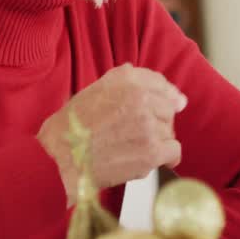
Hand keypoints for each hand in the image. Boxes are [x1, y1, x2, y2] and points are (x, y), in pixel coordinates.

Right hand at [36, 64, 185, 204]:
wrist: (61, 154)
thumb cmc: (74, 125)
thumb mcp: (97, 89)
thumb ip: (132, 85)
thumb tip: (178, 98)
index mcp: (126, 79)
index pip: (160, 84)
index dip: (163, 98)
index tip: (160, 108)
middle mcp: (140, 97)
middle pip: (168, 109)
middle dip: (157, 121)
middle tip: (136, 134)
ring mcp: (148, 125)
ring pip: (169, 131)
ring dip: (157, 140)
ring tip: (133, 147)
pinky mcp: (151, 152)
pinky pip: (173, 151)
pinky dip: (165, 158)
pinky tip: (148, 160)